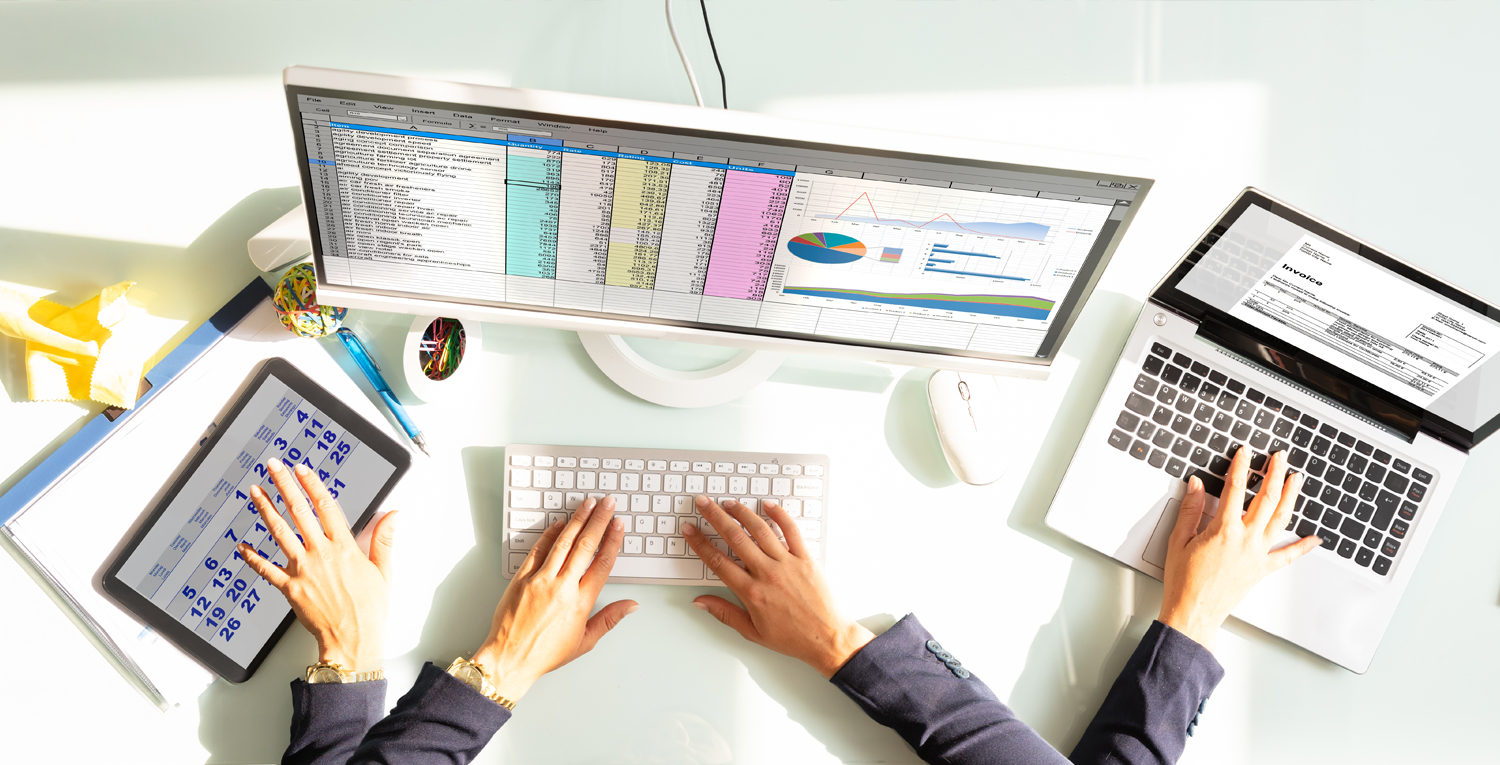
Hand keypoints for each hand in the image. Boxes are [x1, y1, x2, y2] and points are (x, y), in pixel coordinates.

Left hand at [237, 458, 396, 671]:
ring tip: (255, 492)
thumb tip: (392, 515)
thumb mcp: (384, 572)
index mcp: (344, 548)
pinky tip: (242, 545)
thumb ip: (384, 540)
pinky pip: (266, 570)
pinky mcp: (289, 588)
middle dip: (284, 485)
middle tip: (273, 467)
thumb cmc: (370, 610)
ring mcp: (302, 570)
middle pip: (299, 511)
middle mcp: (320, 554)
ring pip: (280, 533)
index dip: (313, 485)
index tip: (303, 469)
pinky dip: (252, 557)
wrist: (353, 641)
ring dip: (266, 510)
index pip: (326, 507)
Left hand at [471, 496, 636, 701]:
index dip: (613, 540)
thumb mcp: (585, 641)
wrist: (509, 658)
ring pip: (563, 542)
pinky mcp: (522, 578)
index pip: (602, 563)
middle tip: (608, 503)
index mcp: (580, 603)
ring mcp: (540, 580)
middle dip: (599, 521)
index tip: (618, 525)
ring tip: (588, 505)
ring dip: (578, 520)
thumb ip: (609, 619)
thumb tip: (631, 605)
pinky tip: (559, 523)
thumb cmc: (545, 654)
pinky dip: (550, 534)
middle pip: (585, 546)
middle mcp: (562, 587)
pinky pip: (538, 549)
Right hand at [683, 496, 872, 677]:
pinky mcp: (806, 558)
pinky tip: (768, 505)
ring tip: (729, 503)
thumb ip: (724, 613)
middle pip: (735, 538)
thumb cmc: (793, 638)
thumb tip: (700, 602)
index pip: (717, 561)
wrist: (828, 638)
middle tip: (703, 503)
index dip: (700, 543)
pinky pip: (791, 531)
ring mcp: (787, 563)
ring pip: (760, 530)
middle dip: (715, 517)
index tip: (690, 530)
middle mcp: (768, 574)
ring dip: (742, 513)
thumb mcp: (753, 632)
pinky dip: (779, 515)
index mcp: (751, 593)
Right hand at [1158, 449, 1320, 650]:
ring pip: (1282, 519)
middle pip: (1267, 499)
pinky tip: (1314, 538)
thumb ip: (1191, 509)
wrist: (1194, 611)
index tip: (1246, 452)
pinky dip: (1303, 546)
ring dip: (1291, 497)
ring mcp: (1258, 554)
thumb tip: (1195, 485)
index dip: (1242, 466)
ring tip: (1297, 480)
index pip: (1236, 488)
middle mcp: (1247, 539)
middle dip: (1275, 474)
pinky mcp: (1263, 569)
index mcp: (1224, 529)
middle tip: (1280, 458)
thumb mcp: (1179, 539)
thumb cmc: (1184, 580)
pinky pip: (1288, 556)